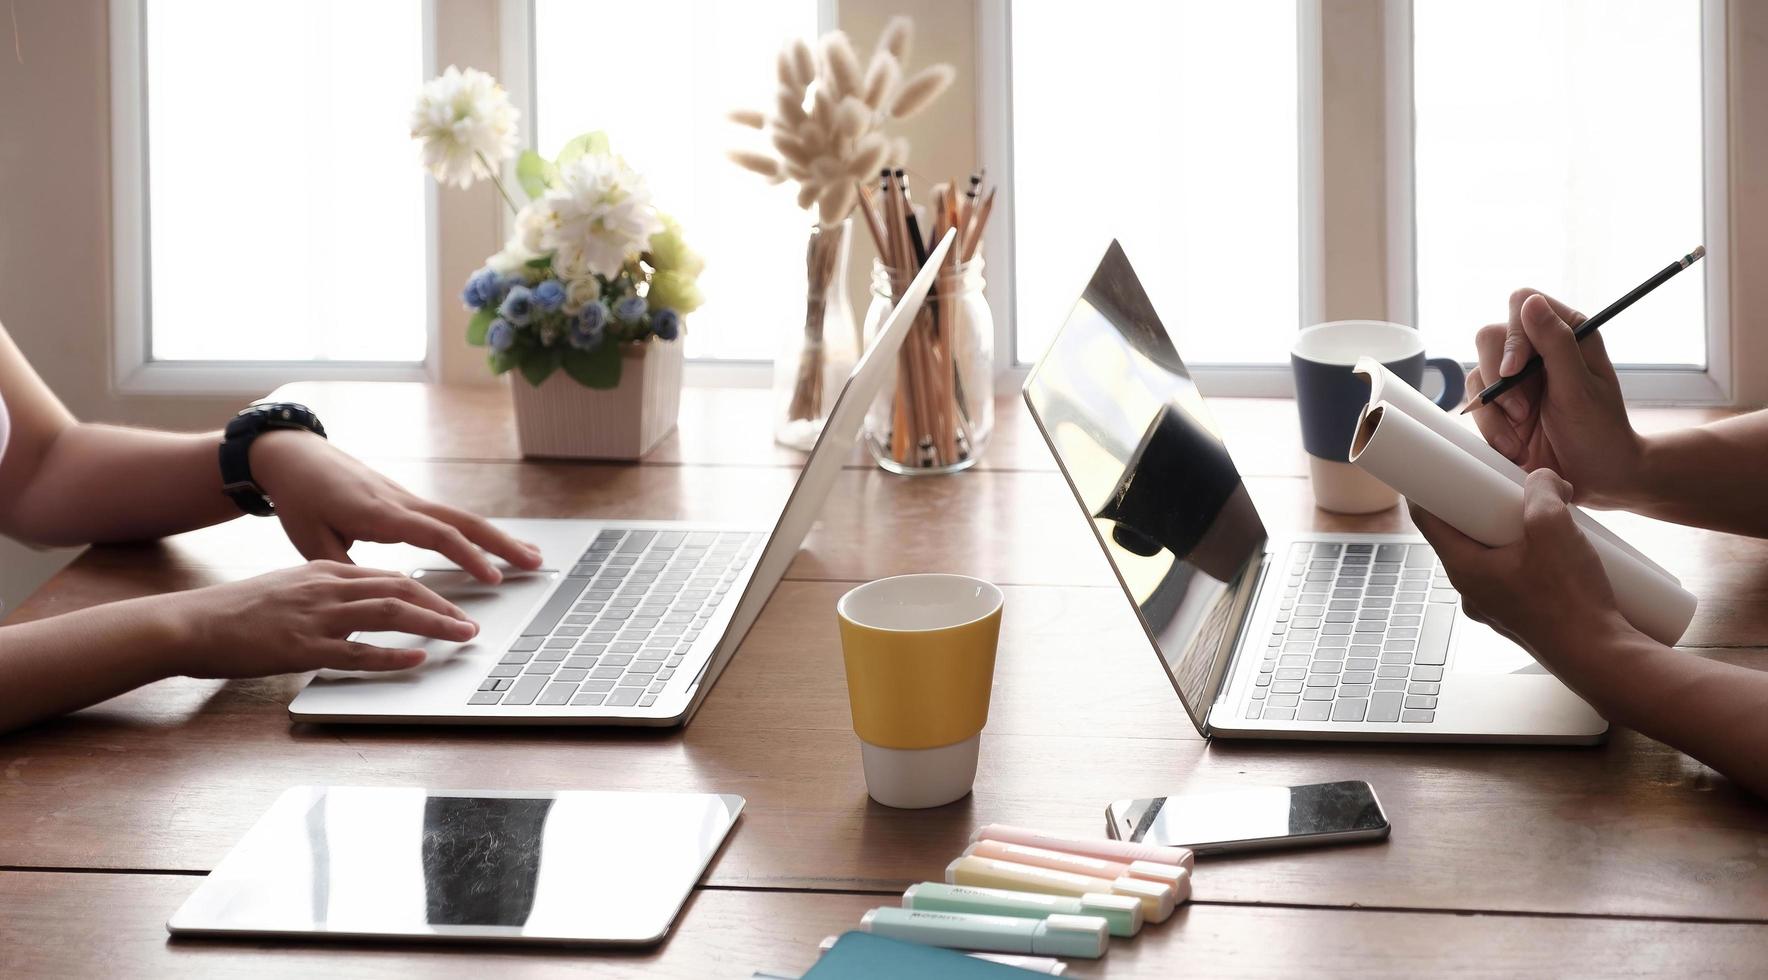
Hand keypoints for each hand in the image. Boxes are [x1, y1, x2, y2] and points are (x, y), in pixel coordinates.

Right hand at [164, 561, 478, 676]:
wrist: (189, 623)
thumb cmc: (234, 613)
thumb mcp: (286, 590)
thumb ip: (323, 595)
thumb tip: (355, 609)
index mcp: (323, 572)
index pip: (389, 576)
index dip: (428, 590)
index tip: (454, 603)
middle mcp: (326, 587)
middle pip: (400, 589)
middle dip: (443, 605)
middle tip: (471, 622)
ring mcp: (316, 616)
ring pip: (389, 613)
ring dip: (433, 624)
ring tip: (462, 635)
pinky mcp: (302, 646)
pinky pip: (358, 651)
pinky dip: (393, 656)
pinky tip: (418, 660)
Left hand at [250, 431, 542, 582]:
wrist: (294, 457)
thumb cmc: (300, 498)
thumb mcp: (311, 541)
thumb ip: (345, 570)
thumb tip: (373, 600)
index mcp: (382, 513)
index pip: (437, 534)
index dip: (468, 557)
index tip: (493, 578)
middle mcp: (402, 502)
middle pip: (465, 521)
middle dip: (503, 543)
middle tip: (537, 562)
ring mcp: (407, 500)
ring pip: (462, 518)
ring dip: (498, 538)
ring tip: (530, 556)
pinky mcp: (406, 502)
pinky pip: (449, 518)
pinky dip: (477, 533)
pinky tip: (491, 546)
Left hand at [1407, 470, 1634, 667]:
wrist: (1602, 658)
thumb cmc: (1571, 600)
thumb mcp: (1555, 529)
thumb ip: (1543, 492)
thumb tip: (1542, 478)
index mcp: (1464, 569)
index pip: (1428, 521)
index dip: (1426, 489)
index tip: (1433, 467)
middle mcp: (1472, 591)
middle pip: (1461, 537)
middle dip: (1478, 508)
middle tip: (1499, 486)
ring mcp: (1494, 608)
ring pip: (1490, 558)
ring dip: (1507, 535)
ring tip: (1537, 516)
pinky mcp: (1521, 617)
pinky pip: (1513, 578)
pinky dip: (1525, 558)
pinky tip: (1554, 550)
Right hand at [1469, 290, 1644, 507]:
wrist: (1596, 479)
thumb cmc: (1600, 433)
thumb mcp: (1580, 388)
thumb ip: (1556, 344)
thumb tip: (1531, 302)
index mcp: (1568, 333)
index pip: (1523, 305)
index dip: (1513, 335)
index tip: (1514, 372)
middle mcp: (1538, 351)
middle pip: (1490, 338)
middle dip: (1498, 379)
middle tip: (1521, 412)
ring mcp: (1516, 379)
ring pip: (1477, 375)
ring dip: (1494, 411)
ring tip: (1521, 436)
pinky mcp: (1500, 406)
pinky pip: (1475, 405)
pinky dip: (1490, 429)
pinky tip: (1514, 446)